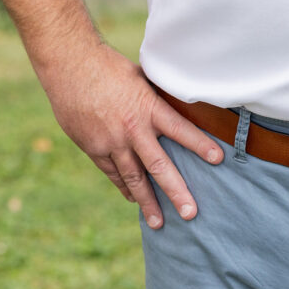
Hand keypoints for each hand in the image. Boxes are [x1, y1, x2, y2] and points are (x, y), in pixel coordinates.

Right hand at [34, 42, 223, 228]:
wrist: (69, 66)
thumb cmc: (109, 65)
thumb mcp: (141, 77)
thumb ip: (156, 97)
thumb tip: (178, 102)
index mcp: (148, 107)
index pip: (180, 129)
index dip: (200, 145)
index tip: (219, 159)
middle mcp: (132, 129)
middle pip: (158, 165)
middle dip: (176, 191)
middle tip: (190, 213)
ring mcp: (111, 142)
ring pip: (133, 177)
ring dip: (146, 201)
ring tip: (159, 223)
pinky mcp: (93, 147)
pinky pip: (112, 172)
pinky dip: (123, 186)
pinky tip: (132, 198)